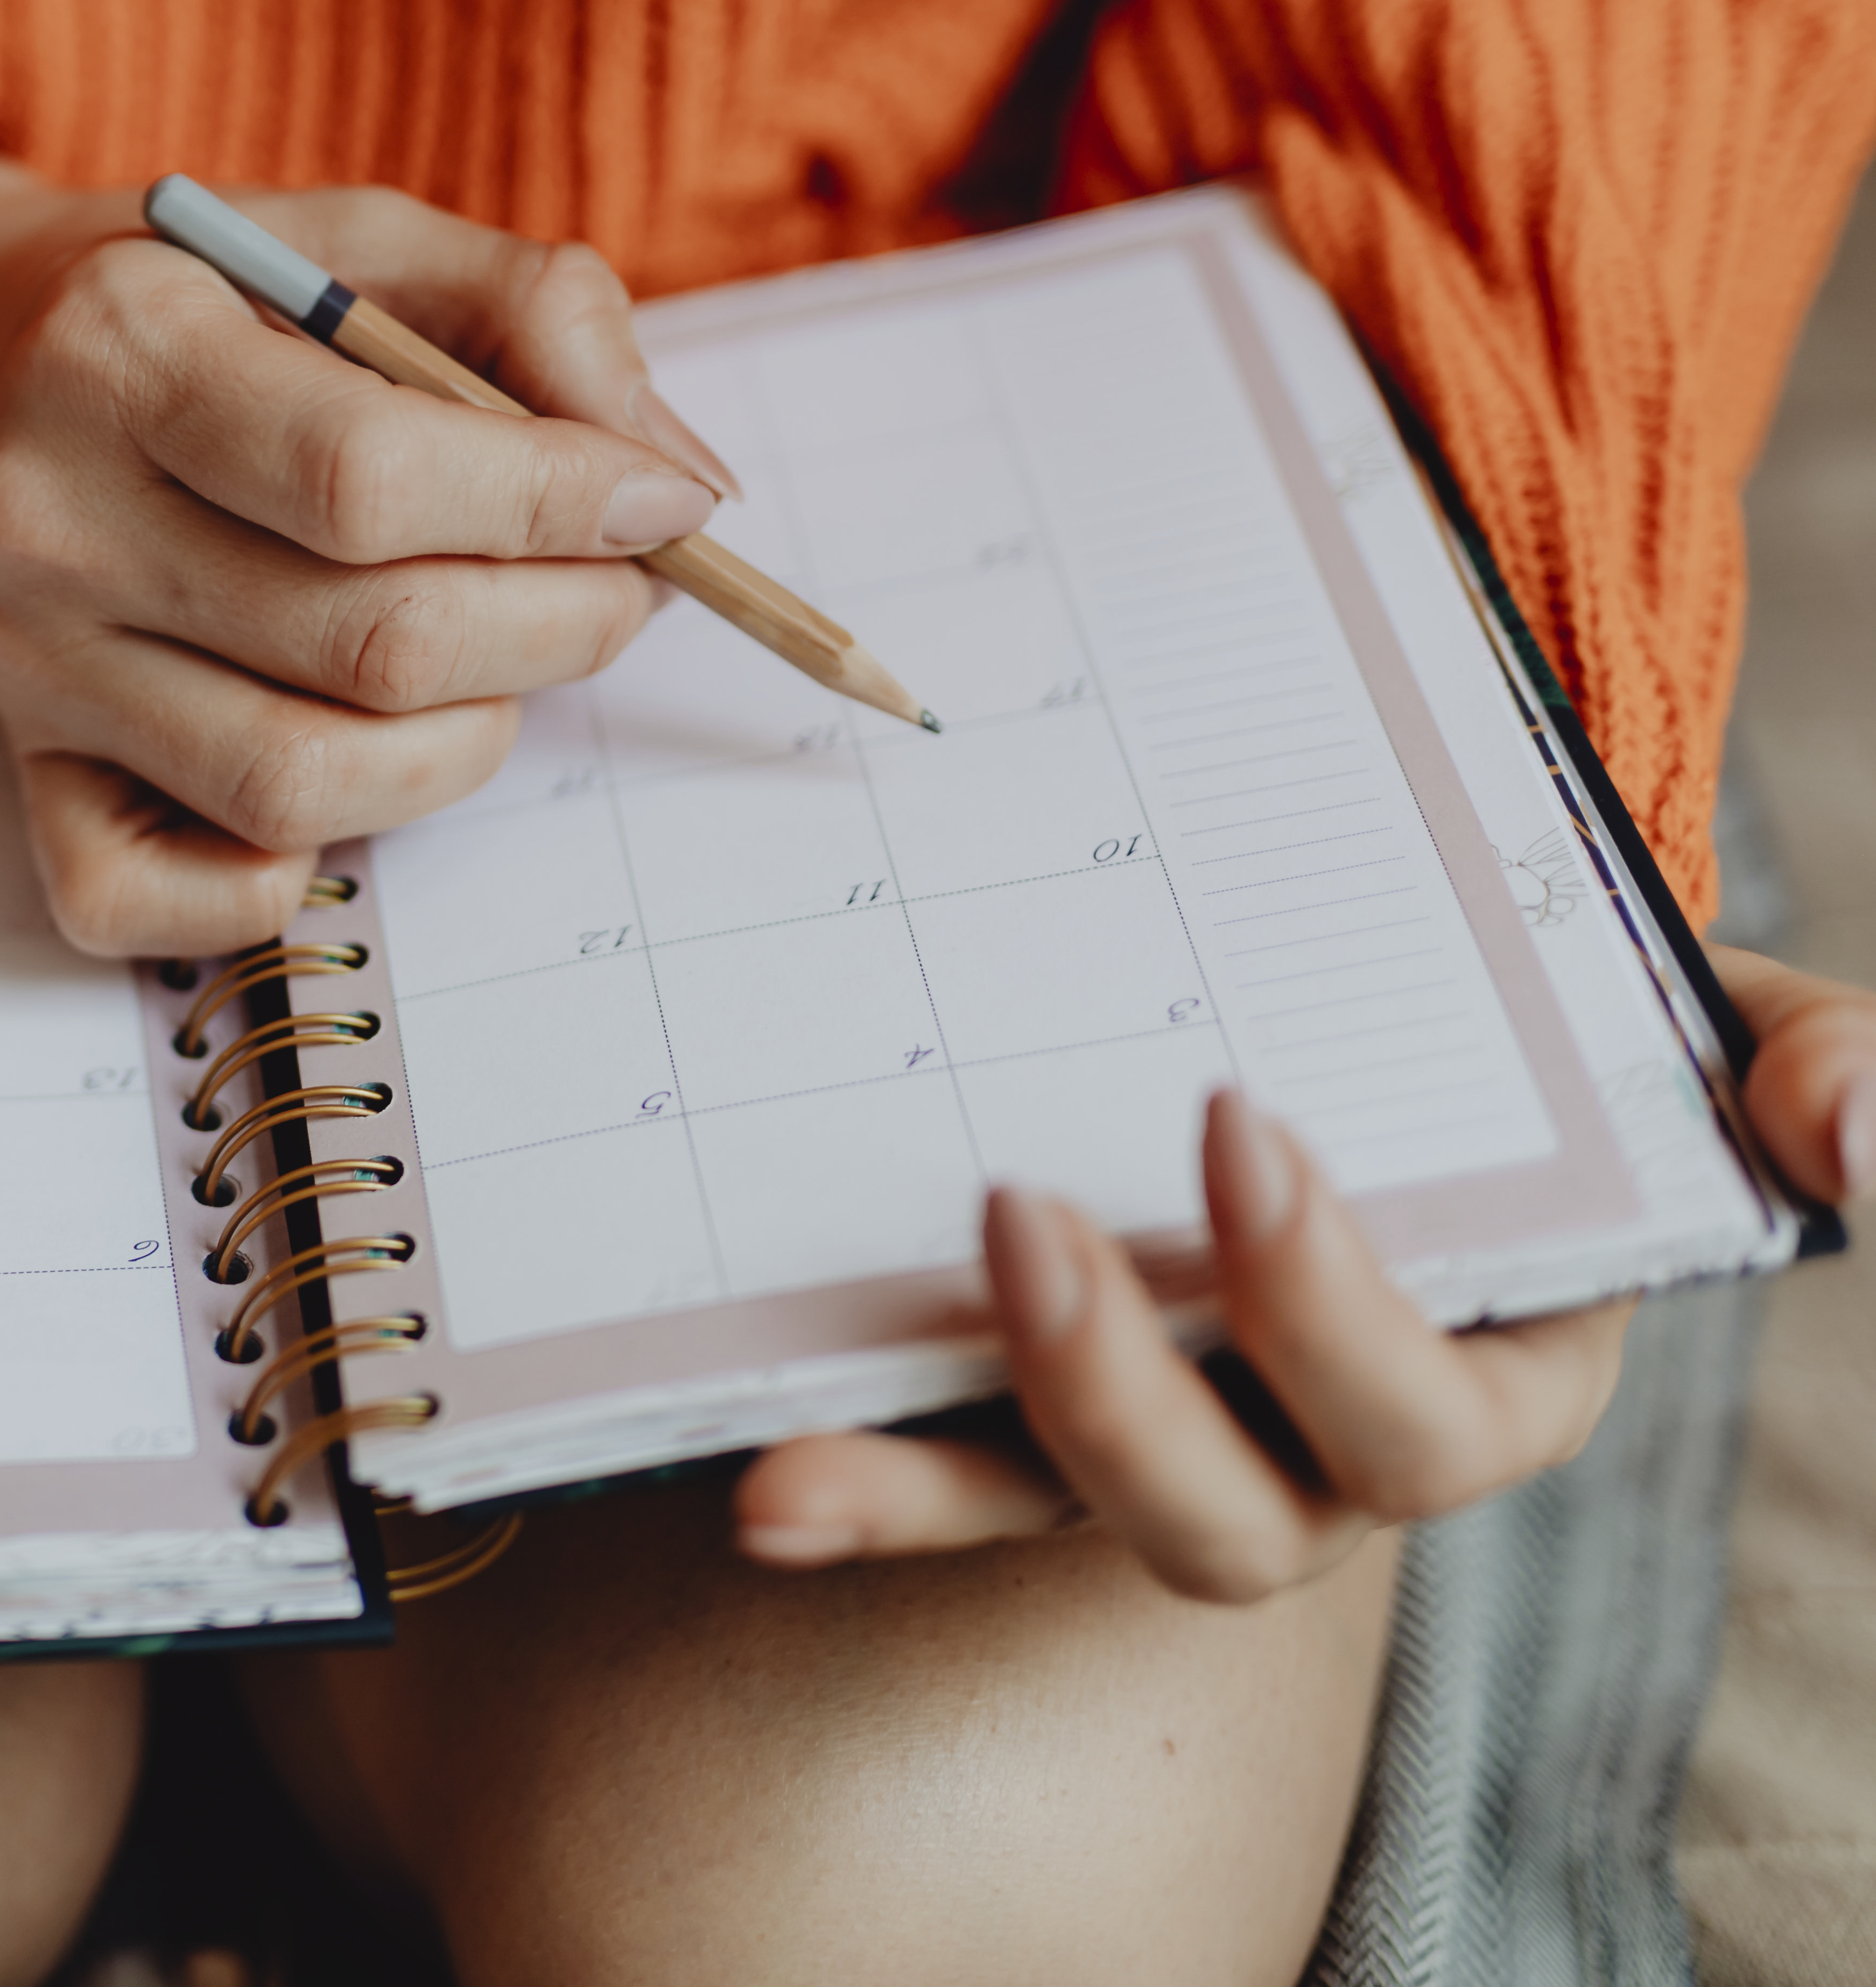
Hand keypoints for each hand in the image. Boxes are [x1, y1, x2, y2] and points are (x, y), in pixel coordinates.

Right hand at [0, 147, 731, 954]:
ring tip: (496, 666)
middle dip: (559, 628)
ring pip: (299, 785)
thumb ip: (531, 313)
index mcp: (123, 345)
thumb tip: (678, 483)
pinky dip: (269, 883)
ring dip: (462, 745)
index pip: (374, 478)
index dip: (563, 505)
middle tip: (614, 587)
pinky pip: (144, 901)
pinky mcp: (17, 766)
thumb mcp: (349, 235)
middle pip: (370, 646)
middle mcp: (54, 515)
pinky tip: (336, 777)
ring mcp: (28, 661)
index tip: (664, 504)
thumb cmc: (178, 294)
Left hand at [735, 946, 1875, 1602]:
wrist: (1404, 1001)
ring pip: (1057, 1517)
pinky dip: (855, 1489)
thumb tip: (1859, 1138)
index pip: (1424, 1409)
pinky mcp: (1030, 1410)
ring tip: (797, 1441)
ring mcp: (1164, 1434)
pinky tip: (754, 1483)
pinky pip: (940, 1475)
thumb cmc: (1558, 1029)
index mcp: (1486, 1373)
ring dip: (936, 1482)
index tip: (1239, 1122)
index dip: (1333, 1303)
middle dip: (1124, 1393)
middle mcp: (1313, 1442)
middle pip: (1232, 1512)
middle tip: (1017, 1216)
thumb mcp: (1704, 1025)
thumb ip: (1812, 1068)